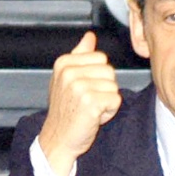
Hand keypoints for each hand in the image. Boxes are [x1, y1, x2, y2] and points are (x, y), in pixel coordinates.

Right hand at [38, 32, 121, 175]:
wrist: (59, 138)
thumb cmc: (65, 111)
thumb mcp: (67, 79)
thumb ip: (80, 55)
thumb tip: (90, 37)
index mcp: (64, 63)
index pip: (101, 58)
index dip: (98, 76)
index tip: (84, 89)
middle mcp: (69, 73)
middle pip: (109, 71)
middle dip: (104, 89)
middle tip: (88, 102)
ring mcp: (79, 87)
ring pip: (114, 87)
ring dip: (107, 101)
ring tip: (90, 110)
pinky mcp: (90, 103)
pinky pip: (116, 100)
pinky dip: (109, 112)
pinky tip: (94, 117)